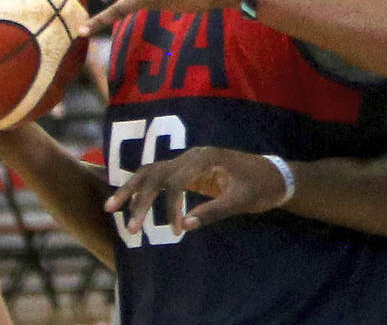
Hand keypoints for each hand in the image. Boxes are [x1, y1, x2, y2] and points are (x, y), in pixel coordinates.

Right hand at [104, 147, 289, 234]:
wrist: (276, 176)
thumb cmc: (261, 187)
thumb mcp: (241, 201)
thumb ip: (213, 211)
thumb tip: (183, 226)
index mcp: (205, 157)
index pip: (175, 180)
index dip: (170, 206)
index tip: (174, 230)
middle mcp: (192, 156)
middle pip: (155, 172)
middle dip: (137, 197)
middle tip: (129, 227)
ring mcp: (188, 161)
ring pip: (151, 172)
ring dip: (132, 190)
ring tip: (110, 209)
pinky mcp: (188, 171)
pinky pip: (159, 178)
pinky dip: (143, 189)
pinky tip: (129, 202)